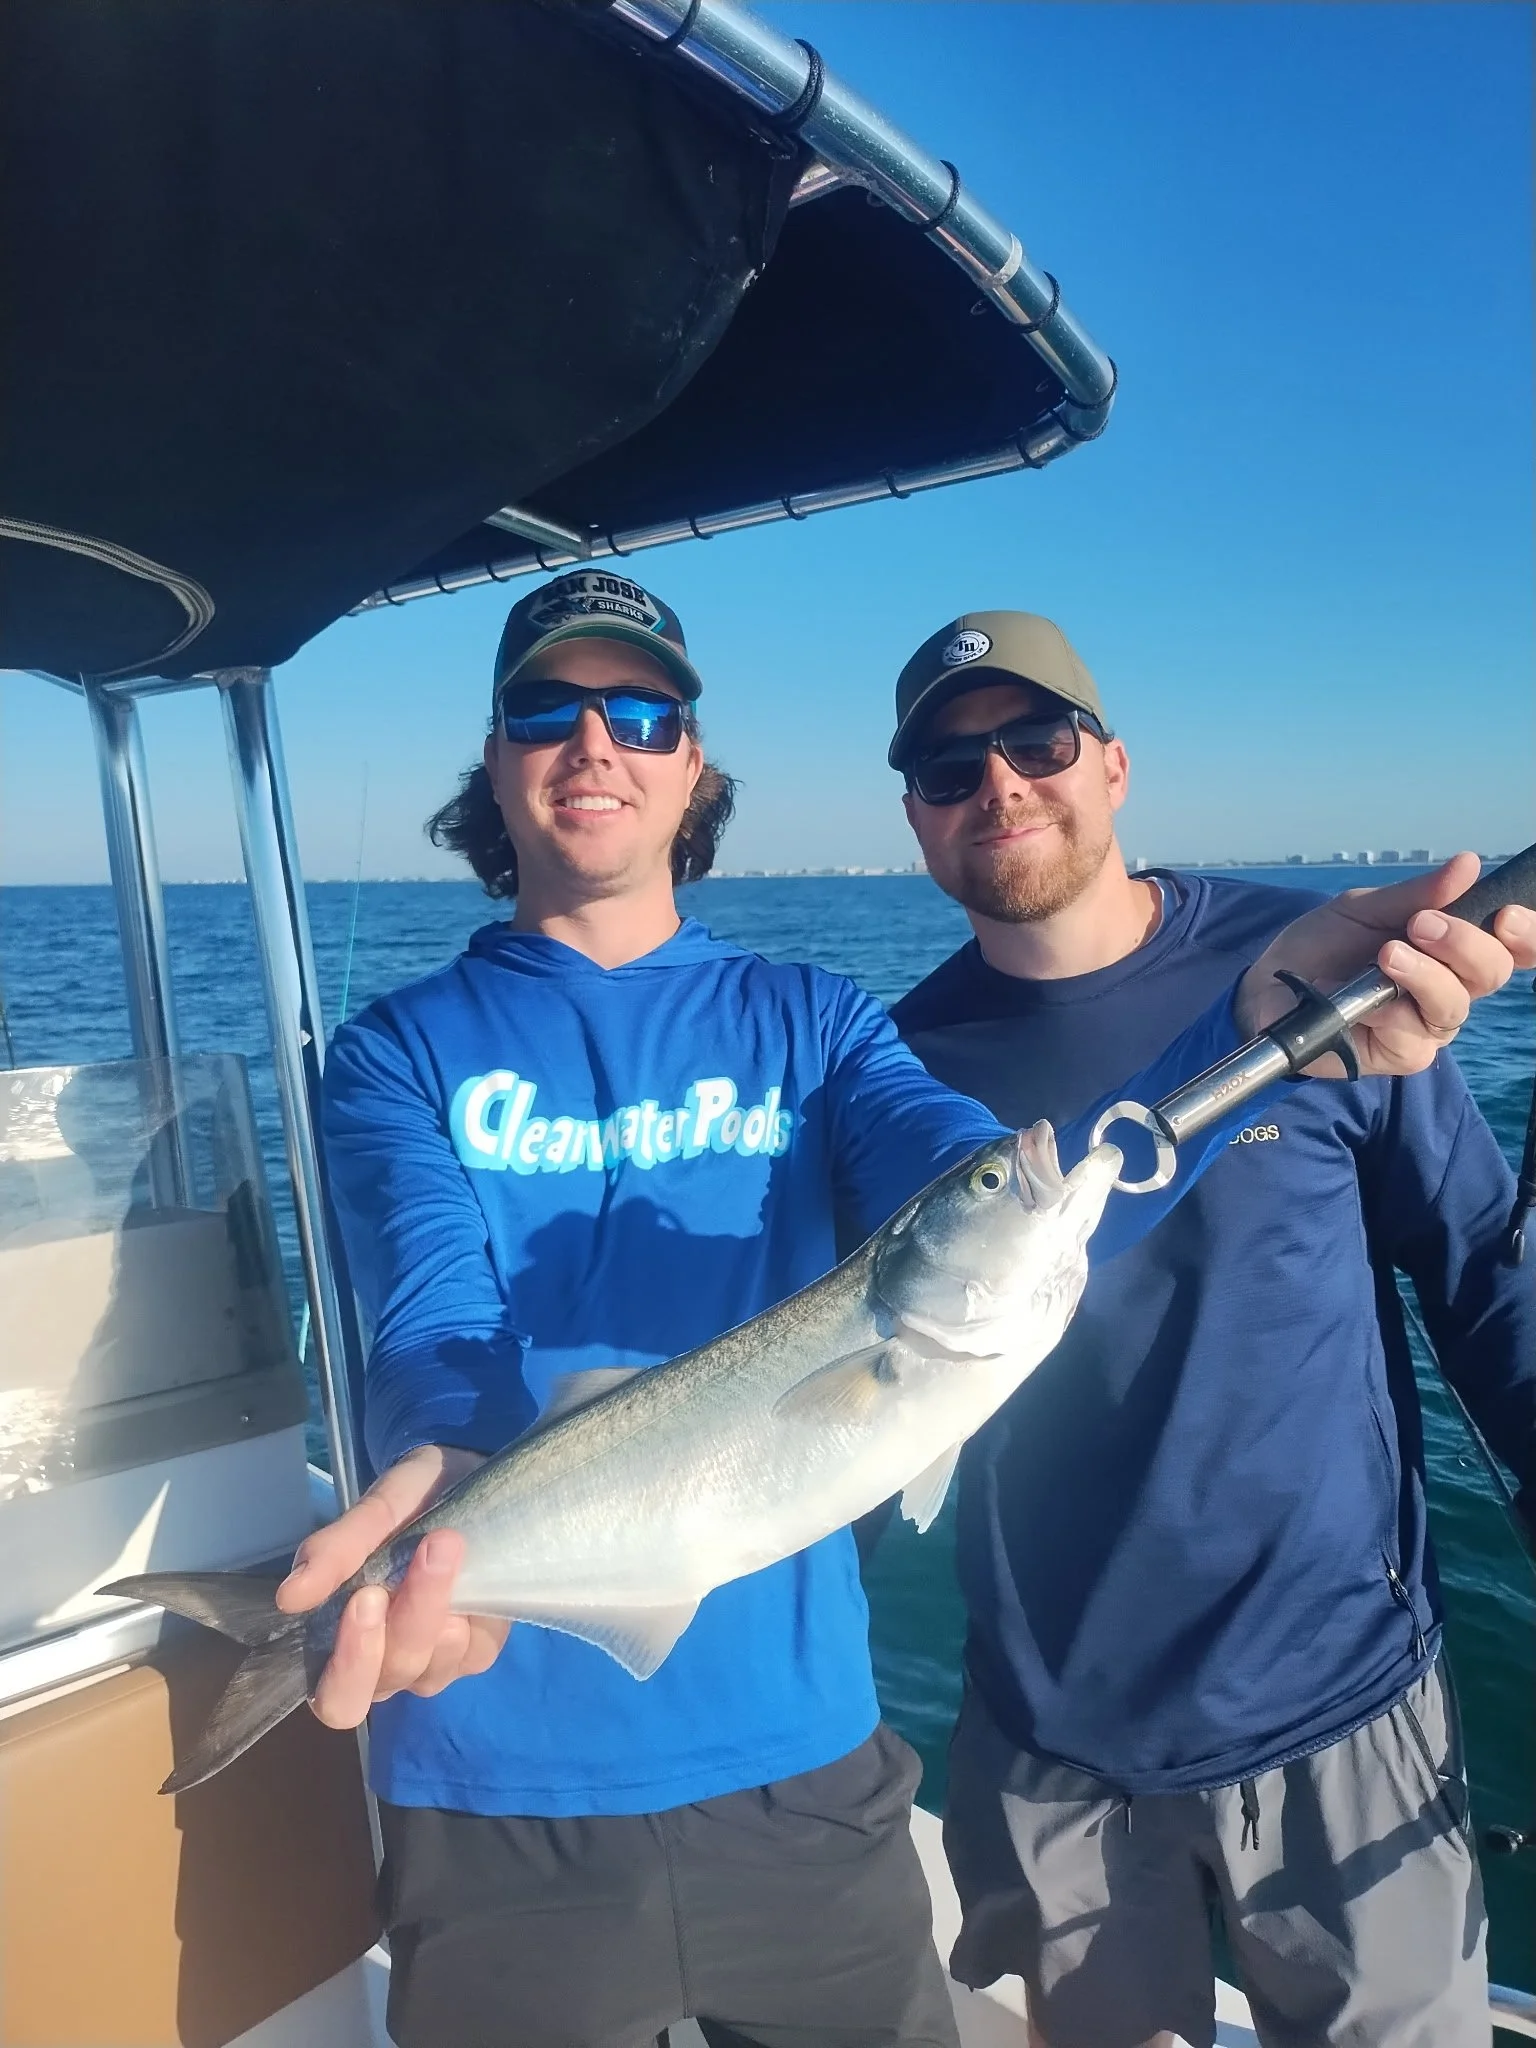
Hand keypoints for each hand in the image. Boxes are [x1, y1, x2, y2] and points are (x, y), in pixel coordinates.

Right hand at [275, 1444, 507, 1728]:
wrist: (465, 1477)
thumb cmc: (408, 1503)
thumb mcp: (373, 1512)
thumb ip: (334, 1554)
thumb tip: (289, 1598)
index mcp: (344, 1646)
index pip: (336, 1699)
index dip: (349, 1664)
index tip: (363, 1598)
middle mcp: (388, 1667)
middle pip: (390, 1679)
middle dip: (408, 1621)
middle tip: (425, 1554)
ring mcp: (436, 1664)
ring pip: (433, 1667)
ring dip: (439, 1604)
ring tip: (447, 1541)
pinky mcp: (479, 1651)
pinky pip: (474, 1652)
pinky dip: (473, 1615)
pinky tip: (473, 1573)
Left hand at [1236, 853, 1535, 1078]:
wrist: (1269, 986)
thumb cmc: (1322, 946)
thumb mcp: (1363, 909)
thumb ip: (1416, 894)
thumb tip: (1468, 863)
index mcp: (1452, 949)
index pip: (1511, 946)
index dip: (1524, 935)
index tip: (1507, 916)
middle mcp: (1451, 987)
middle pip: (1492, 972)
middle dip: (1464, 943)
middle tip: (1422, 924)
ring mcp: (1428, 1025)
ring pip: (1454, 1005)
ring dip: (1426, 975)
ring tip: (1388, 955)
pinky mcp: (1403, 1056)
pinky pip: (1415, 1036)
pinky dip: (1393, 1011)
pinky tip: (1370, 999)